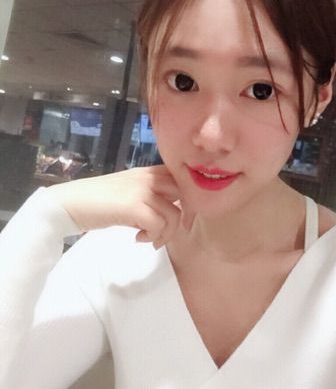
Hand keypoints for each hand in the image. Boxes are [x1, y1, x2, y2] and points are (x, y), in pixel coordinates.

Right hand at [46, 165, 194, 248]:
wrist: (69, 204)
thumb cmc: (97, 201)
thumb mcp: (128, 193)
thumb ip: (149, 198)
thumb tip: (167, 215)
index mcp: (147, 172)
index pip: (181, 180)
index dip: (189, 199)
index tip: (184, 219)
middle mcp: (147, 177)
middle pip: (185, 194)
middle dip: (185, 216)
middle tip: (170, 231)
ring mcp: (141, 190)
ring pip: (174, 214)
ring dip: (165, 233)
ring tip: (150, 240)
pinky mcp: (133, 206)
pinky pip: (158, 225)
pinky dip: (153, 237)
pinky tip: (138, 239)